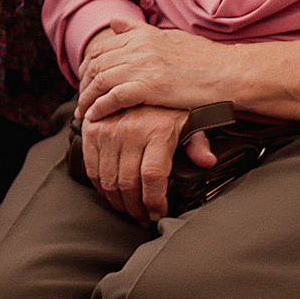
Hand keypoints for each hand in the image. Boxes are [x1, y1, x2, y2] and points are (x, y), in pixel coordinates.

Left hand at [78, 22, 241, 120]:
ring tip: (84, 113)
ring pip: (101, 81)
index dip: (89, 66)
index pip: (103, 48)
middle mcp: (140, 47)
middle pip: (97, 64)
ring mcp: (144, 66)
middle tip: (81, 100)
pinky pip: (113, 98)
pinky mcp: (149, 87)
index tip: (86, 80)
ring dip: (87, 98)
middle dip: (84, 83)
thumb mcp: (171, 37)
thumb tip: (115, 21)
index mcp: (144, 36)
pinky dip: (100, 108)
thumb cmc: (206, 60)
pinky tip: (95, 117)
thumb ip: (140, 31)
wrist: (228, 73)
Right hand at [78, 104, 215, 223]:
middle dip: (136, 208)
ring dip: (118, 202)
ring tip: (129, 209)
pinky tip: (113, 194)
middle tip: (143, 217)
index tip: (158, 213)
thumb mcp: (189, 121)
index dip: (154, 201)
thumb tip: (207, 161)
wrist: (140, 81)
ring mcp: (108, 130)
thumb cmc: (168, 107)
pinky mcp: (92, 131)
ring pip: (109, 180)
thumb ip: (198, 144)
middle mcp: (130, 129)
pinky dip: (101, 188)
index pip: (152, 176)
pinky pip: (93, 169)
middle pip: (128, 183)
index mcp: (157, 130)